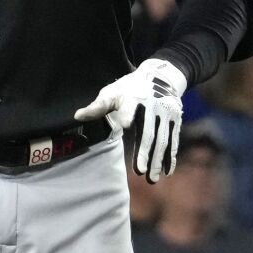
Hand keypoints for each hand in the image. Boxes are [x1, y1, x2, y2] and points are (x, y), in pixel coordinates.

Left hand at [74, 59, 184, 182]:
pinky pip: (173, 140)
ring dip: (158, 159)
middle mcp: (153, 105)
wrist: (159, 75)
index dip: (128, 114)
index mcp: (133, 97)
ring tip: (152, 178)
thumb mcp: (112, 92)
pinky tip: (167, 172)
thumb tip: (77, 116)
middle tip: (139, 170)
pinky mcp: (175, 119)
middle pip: (149, 131)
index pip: (130, 106)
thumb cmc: (129, 88)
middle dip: (145, 151)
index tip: (125, 124)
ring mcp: (166, 113)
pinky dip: (170, 156)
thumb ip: (97, 106)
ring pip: (162, 139)